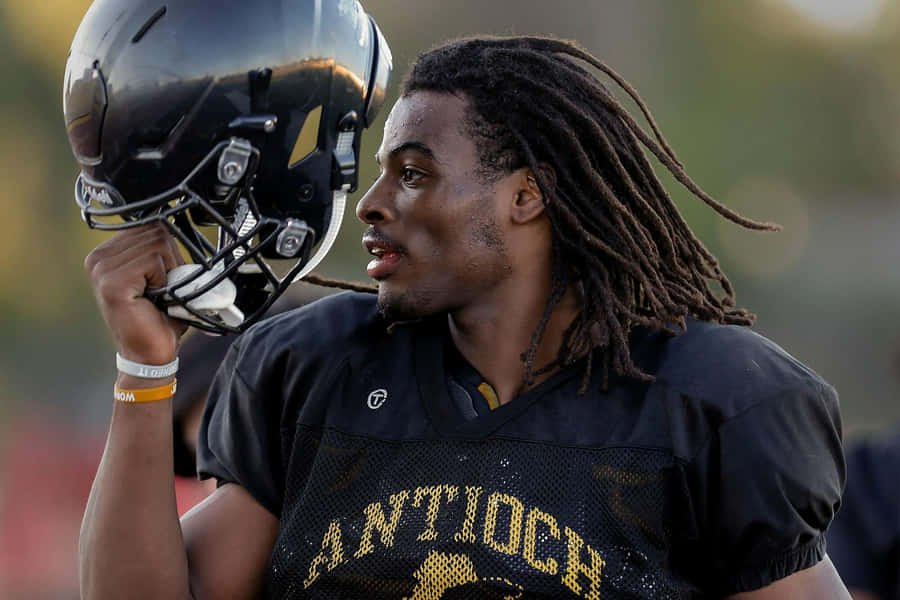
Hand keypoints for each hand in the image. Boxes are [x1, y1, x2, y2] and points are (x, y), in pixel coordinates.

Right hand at [85, 223, 187, 366]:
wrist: (151, 355)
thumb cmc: (159, 318)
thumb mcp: (161, 275)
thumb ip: (161, 249)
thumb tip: (176, 223)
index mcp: (106, 253)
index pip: (149, 224)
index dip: (168, 250)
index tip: (163, 278)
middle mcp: (98, 258)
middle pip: (155, 230)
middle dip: (171, 259)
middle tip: (164, 289)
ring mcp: (101, 269)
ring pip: (157, 243)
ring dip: (169, 271)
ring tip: (158, 295)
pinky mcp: (111, 282)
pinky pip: (154, 260)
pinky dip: (165, 279)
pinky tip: (154, 298)